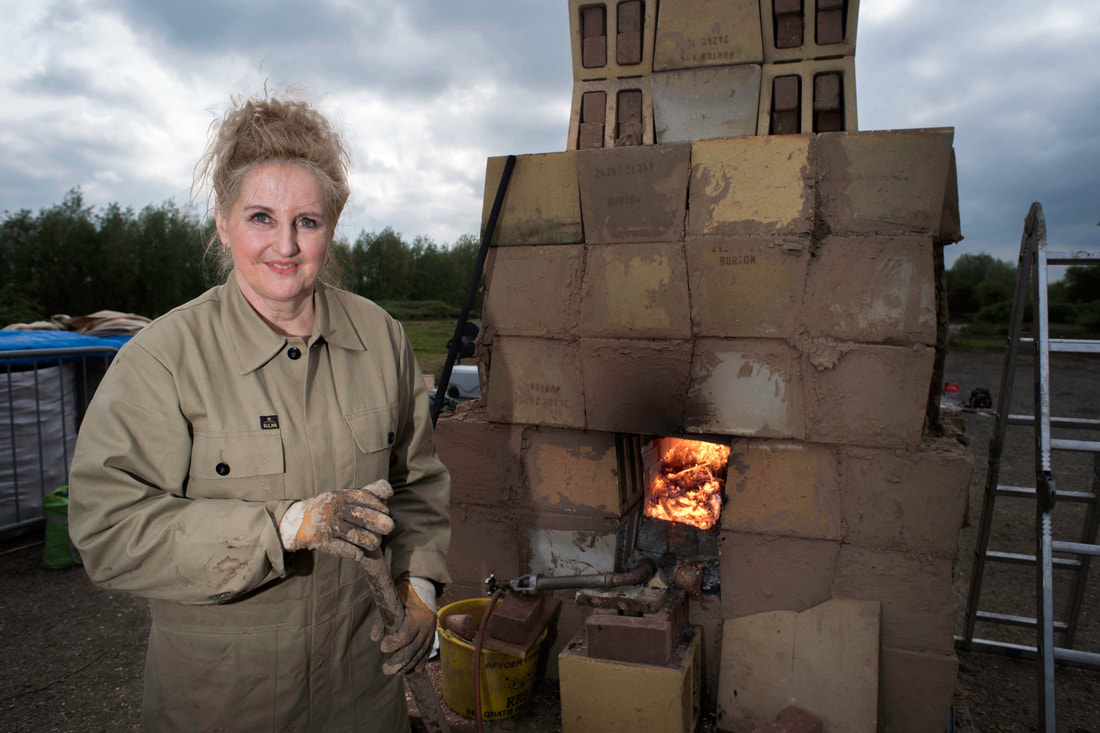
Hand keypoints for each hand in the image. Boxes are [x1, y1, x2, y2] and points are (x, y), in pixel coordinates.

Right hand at [279, 480, 394, 559]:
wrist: (297, 522)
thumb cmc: (327, 508)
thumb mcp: (343, 496)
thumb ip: (366, 493)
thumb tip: (390, 491)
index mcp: (339, 497)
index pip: (363, 498)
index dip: (378, 505)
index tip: (386, 511)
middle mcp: (334, 510)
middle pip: (362, 516)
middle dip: (379, 523)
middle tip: (389, 528)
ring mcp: (329, 526)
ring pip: (357, 535)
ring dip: (371, 541)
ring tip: (375, 543)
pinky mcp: (324, 541)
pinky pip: (347, 549)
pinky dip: (356, 552)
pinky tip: (360, 553)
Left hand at [371, 576, 436, 674]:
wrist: (423, 587)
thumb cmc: (403, 594)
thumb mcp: (391, 602)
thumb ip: (381, 619)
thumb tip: (375, 639)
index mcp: (417, 616)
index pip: (406, 635)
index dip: (394, 644)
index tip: (383, 647)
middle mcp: (427, 626)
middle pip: (414, 649)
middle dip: (399, 662)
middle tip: (385, 669)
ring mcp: (431, 632)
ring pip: (420, 653)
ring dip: (408, 665)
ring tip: (394, 672)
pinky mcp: (432, 635)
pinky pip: (427, 651)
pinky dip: (420, 661)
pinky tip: (413, 670)